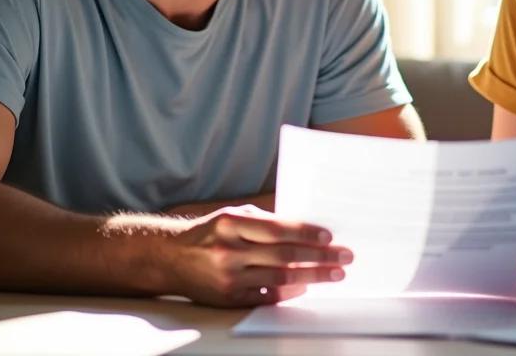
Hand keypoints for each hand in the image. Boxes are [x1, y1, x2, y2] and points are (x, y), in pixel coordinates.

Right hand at [174, 205, 351, 307]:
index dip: (306, 233)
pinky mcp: (228, 298)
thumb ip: (265, 221)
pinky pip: (266, 297)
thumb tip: (305, 229)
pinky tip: (305, 287)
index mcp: (231, 224)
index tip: (329, 236)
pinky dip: (289, 292)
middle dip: (319, 257)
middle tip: (344, 257)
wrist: (171, 258)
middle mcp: (229, 250)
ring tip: (334, 274)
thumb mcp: (233, 216)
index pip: (277, 229)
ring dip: (312, 276)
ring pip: (279, 278)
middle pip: (284, 255)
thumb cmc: (210, 233)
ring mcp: (228, 277)